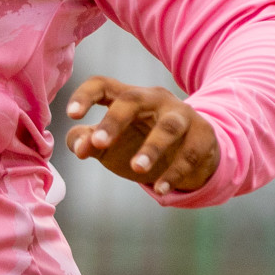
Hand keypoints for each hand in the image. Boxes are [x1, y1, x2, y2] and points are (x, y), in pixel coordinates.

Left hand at [63, 76, 219, 195]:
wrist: (193, 154)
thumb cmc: (140, 143)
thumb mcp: (110, 144)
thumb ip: (88, 141)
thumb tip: (79, 147)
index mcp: (127, 96)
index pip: (102, 85)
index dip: (85, 95)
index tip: (71, 114)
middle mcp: (155, 99)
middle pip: (132, 99)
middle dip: (114, 120)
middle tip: (98, 144)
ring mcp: (182, 115)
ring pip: (168, 127)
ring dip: (152, 148)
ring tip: (137, 169)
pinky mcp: (203, 135)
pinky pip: (189, 154)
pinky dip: (174, 173)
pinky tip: (160, 189)